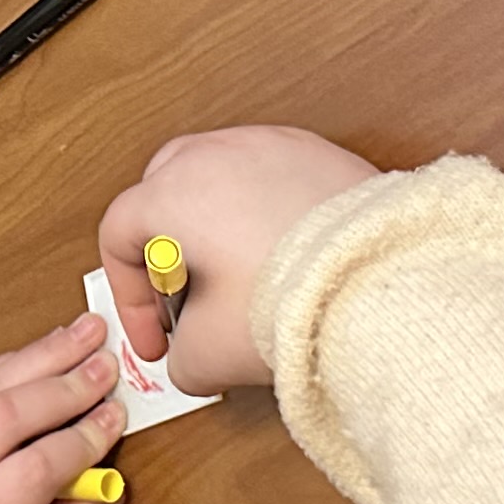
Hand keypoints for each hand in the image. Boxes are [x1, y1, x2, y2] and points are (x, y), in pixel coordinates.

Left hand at [0, 314, 126, 503]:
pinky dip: (9, 364)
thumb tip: (106, 487)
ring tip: (87, 333)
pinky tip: (45, 350)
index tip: (114, 422)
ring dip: (40, 357)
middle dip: (63, 388)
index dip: (79, 443)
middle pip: (3, 417)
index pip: (30, 472)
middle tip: (109, 369)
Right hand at [96, 127, 384, 390]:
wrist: (383, 283)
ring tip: (237, 280)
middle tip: (184, 299)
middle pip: (162, 191)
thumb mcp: (211, 352)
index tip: (156, 338)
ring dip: (214, 227)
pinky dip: (263, 212)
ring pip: (218, 177)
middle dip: (164, 250)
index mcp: (176, 191)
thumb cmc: (296, 303)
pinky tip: (284, 259)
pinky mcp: (320, 153)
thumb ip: (181, 357)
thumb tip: (191, 356)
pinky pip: (270, 176)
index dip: (128, 296)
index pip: (119, 234)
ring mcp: (273, 145)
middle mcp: (219, 154)